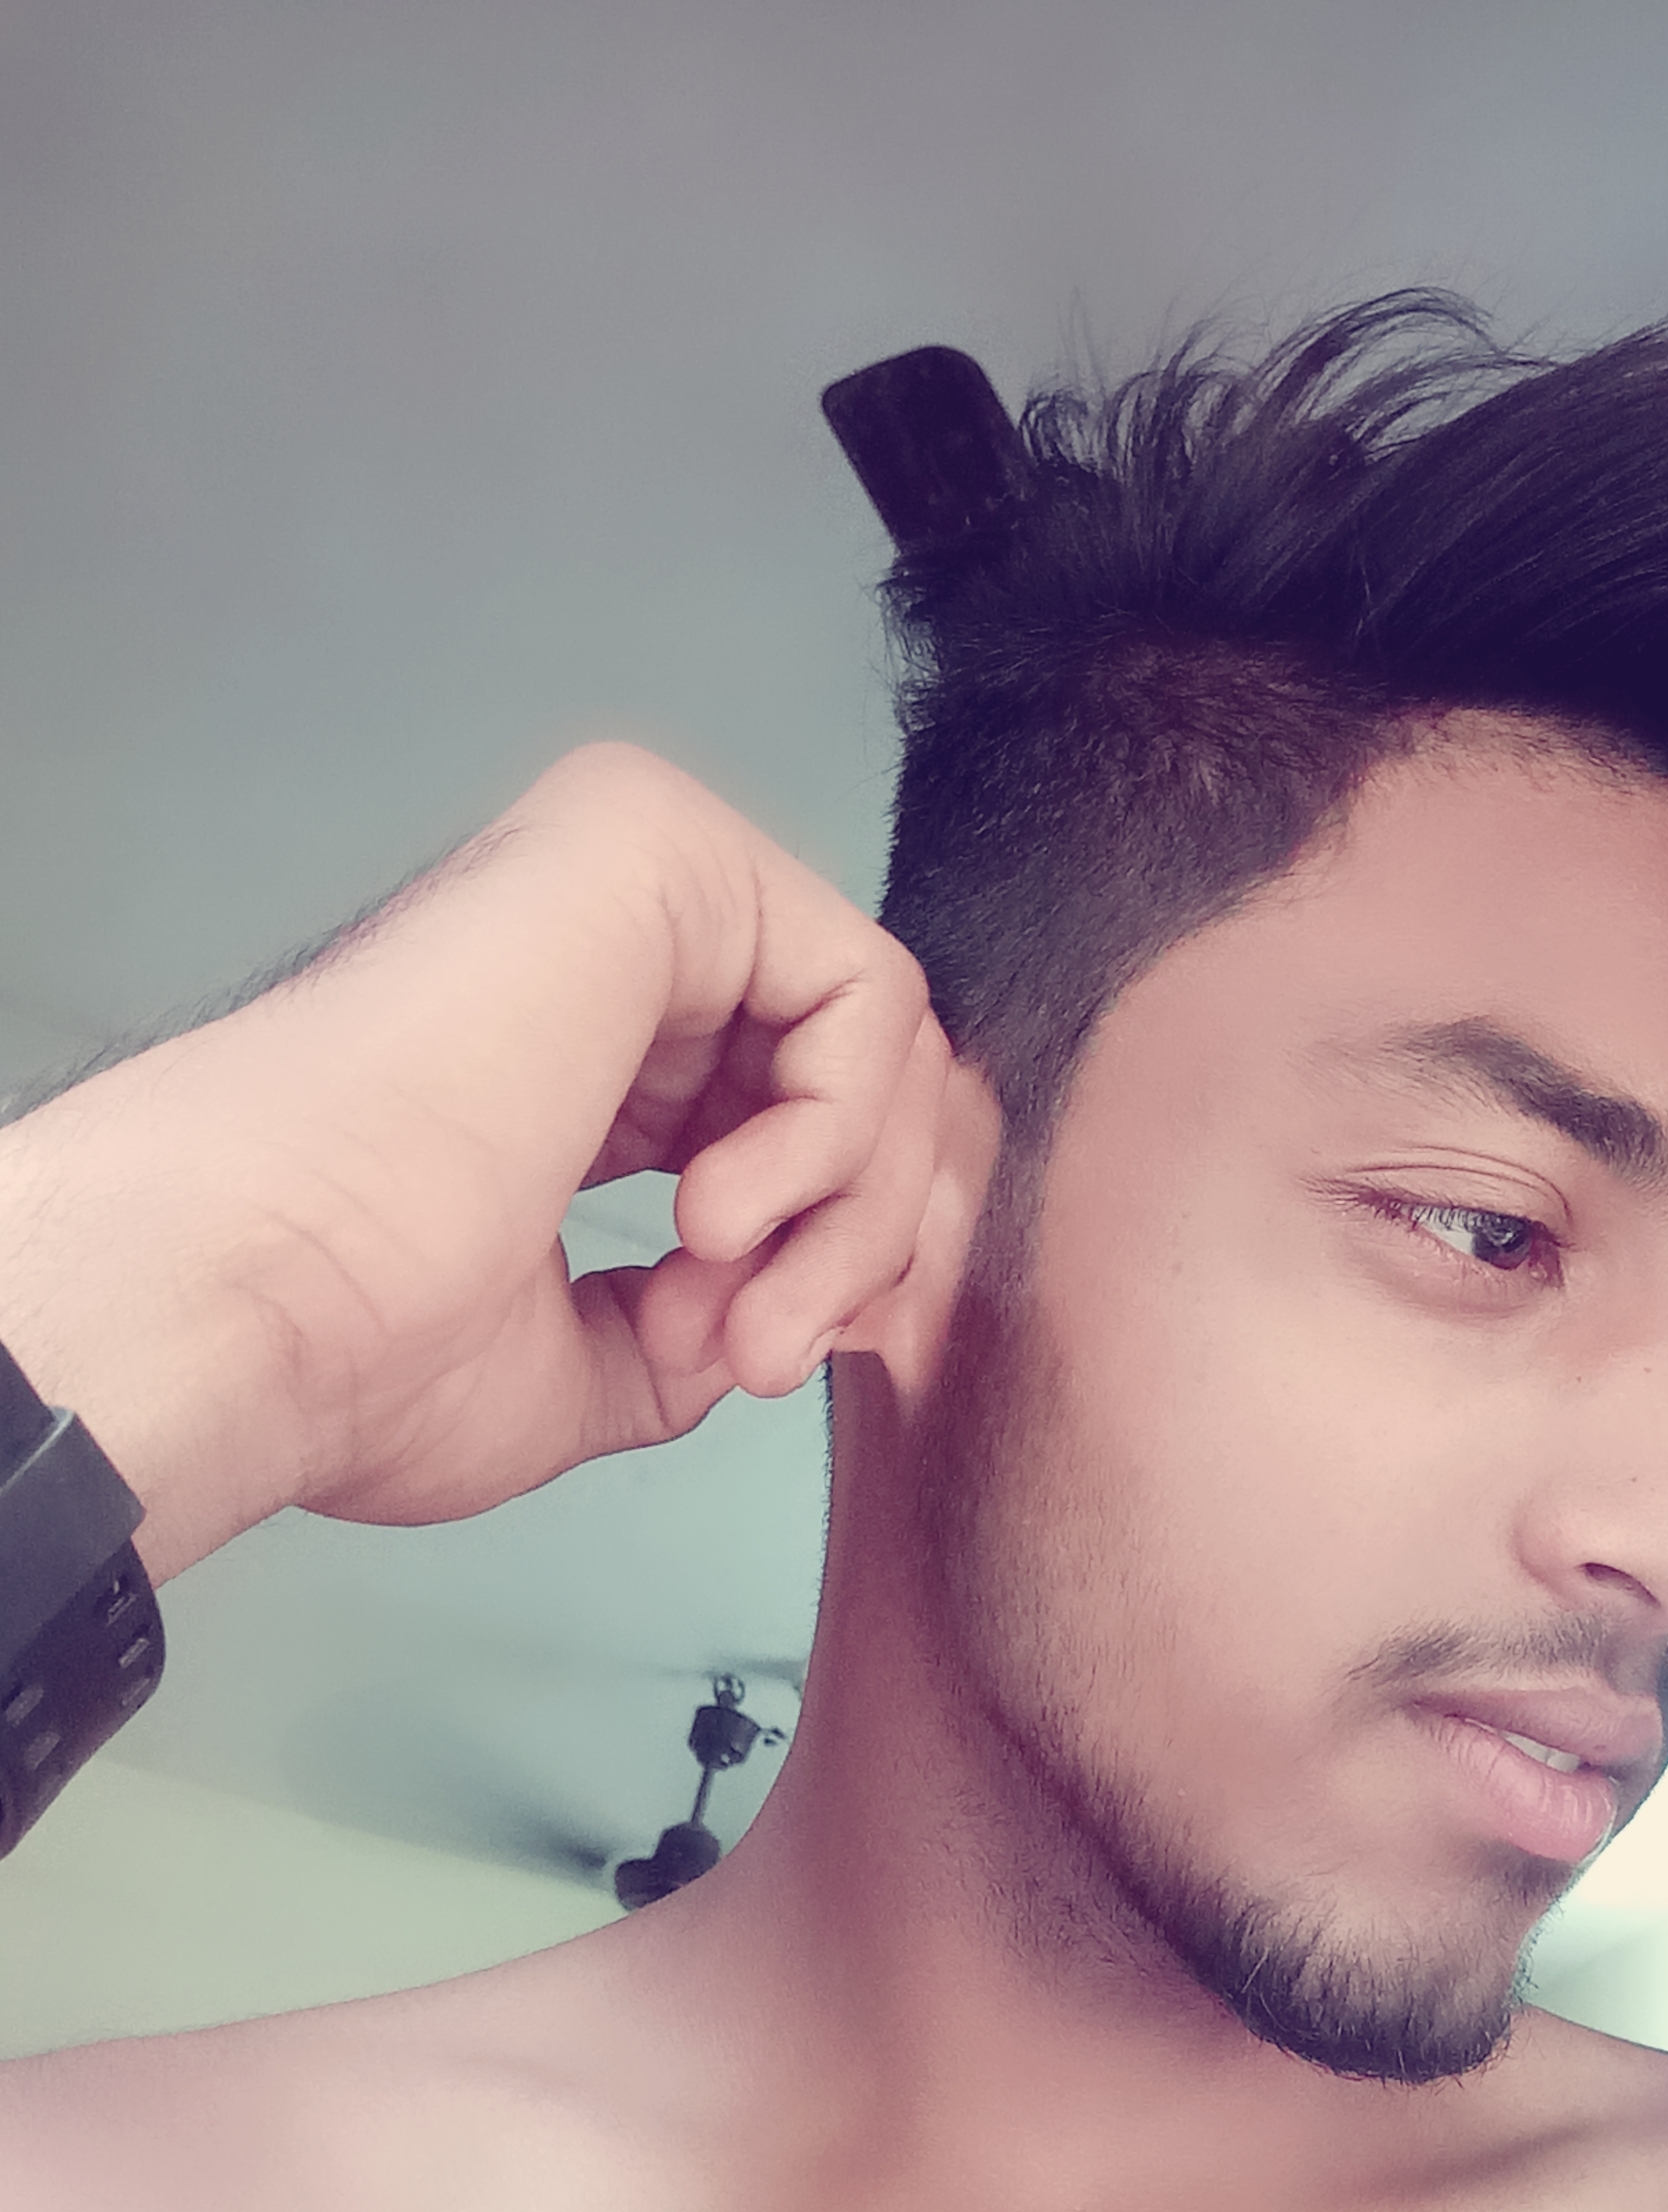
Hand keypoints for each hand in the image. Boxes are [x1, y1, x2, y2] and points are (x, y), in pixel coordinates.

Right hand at [0, 746, 986, 1579]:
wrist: (248, 1293)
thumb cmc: (353, 1344)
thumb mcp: (566, 1367)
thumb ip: (678, 1330)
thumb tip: (753, 1328)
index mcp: (574, 1056)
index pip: (791, 1121)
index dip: (823, 1259)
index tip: (748, 1362)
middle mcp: (603, 950)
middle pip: (858, 1077)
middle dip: (846, 1244)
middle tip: (757, 1353)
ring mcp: (627, 880)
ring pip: (875, 1040)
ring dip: (843, 1213)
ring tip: (728, 1304)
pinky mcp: (655, 844)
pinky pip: (866, 990)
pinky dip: (837, 1134)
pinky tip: (713, 1212)